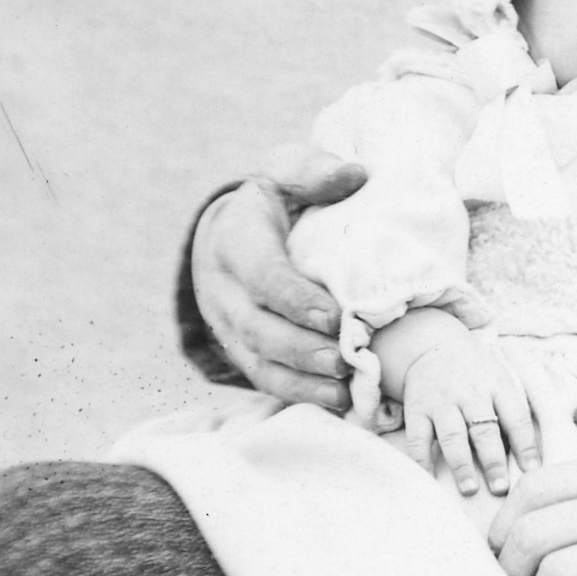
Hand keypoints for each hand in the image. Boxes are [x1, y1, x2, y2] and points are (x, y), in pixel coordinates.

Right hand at [190, 147, 368, 407]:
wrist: (230, 231)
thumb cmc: (273, 200)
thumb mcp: (286, 172)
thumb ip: (314, 171)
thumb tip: (353, 174)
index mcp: (235, 240)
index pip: (260, 275)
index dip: (293, 299)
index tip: (332, 315)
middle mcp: (223, 288)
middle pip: (257, 328)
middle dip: (300, 349)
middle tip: (344, 361)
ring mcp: (228, 324)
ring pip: (258, 361)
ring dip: (301, 381)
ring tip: (343, 392)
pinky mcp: (241, 349)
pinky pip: (264, 379)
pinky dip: (298, 395)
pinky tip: (337, 403)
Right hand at [398, 327, 543, 498]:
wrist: (433, 345)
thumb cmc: (477, 372)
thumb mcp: (500, 380)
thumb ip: (511, 412)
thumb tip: (528, 457)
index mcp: (497, 386)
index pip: (516, 417)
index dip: (526, 445)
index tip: (533, 470)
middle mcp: (470, 394)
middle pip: (484, 430)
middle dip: (493, 461)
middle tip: (501, 488)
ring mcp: (441, 402)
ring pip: (452, 436)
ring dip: (461, 464)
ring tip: (469, 489)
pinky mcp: (416, 409)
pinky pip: (418, 438)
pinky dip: (422, 460)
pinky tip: (429, 479)